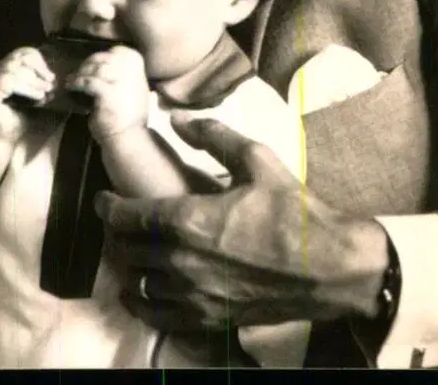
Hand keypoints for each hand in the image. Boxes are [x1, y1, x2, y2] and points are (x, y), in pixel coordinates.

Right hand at [0, 47, 55, 141]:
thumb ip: (40, 90)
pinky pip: (8, 81)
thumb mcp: (32, 104)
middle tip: (51, 82)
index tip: (51, 75)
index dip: (38, 59)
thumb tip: (59, 83)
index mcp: (5, 72)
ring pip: (14, 68)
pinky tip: (36, 97)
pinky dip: (25, 87)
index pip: (21, 53)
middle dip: (38, 67)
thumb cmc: (12, 122)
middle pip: (19, 56)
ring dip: (33, 79)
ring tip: (44, 92)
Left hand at [65, 46, 148, 140]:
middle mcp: (133, 72)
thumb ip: (122, 73)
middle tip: (78, 72)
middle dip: (88, 64)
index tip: (92, 63)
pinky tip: (71, 87)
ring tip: (71, 80)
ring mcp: (122, 82)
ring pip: (95, 69)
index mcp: (139, 69)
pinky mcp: (108, 93)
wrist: (127, 137)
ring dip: (80, 73)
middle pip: (105, 58)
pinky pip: (88, 82)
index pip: (120, 51)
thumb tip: (100, 62)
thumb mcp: (131, 88)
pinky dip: (77, 83)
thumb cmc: (127, 114)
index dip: (102, 56)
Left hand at [95, 115, 389, 331]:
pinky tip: (137, 293)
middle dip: (117, 234)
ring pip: (138, 282)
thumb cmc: (296, 214)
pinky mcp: (210, 318)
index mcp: (188, 220)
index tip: (103, 199)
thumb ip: (214, 136)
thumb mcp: (258, 161)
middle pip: (126, 249)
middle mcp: (182, 260)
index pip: (125, 216)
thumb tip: (179, 119)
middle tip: (120, 223)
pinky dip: (142, 303)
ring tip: (131, 252)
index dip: (107, 206)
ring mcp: (194, 294)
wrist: (334, 269)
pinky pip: (159, 316)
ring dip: (129, 266)